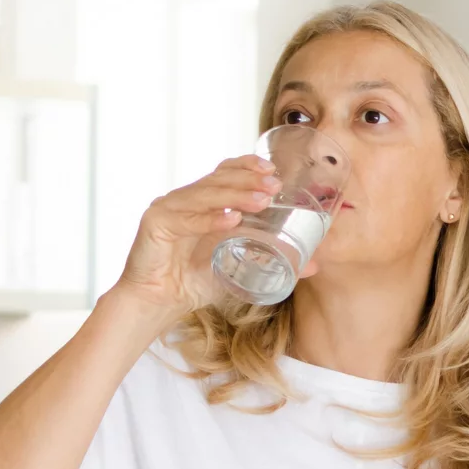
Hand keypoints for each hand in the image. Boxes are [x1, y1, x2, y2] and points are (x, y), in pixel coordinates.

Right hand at [113, 156, 312, 319]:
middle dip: (248, 179)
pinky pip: (187, 218)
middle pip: (217, 178)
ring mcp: (167, 207)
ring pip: (204, 194)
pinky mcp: (155, 223)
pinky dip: (210, 219)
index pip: (224, 171)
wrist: (158, 303)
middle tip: (274, 185)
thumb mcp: (238, 266)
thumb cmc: (194, 282)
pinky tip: (231, 220)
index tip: (273, 170)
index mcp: (201, 201)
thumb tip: (313, 265)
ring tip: (261, 200)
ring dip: (235, 195)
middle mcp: (184, 198)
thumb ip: (269, 260)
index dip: (247, 166)